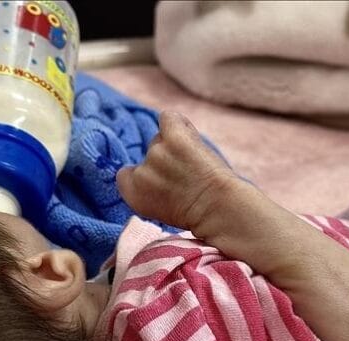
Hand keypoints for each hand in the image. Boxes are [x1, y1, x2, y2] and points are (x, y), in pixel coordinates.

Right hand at [117, 111, 242, 230]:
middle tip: (189, 177)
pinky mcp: (174, 137)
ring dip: (177, 147)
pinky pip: (169, 118)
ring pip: (162, 139)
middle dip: (166, 163)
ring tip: (198, 163)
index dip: (149, 176)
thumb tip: (151, 171)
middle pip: (149, 154)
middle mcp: (141, 173)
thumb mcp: (159, 210)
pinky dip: (179, 123)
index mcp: (133, 194)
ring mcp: (156, 153)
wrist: (220, 210)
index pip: (128, 174)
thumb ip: (148, 189)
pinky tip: (188, 134)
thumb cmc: (198, 215)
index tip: (165, 184)